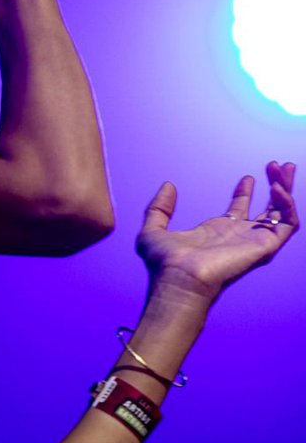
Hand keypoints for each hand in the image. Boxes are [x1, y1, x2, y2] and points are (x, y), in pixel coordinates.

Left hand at [137, 162, 298, 302]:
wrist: (179, 277)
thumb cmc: (165, 263)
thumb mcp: (154, 230)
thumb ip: (159, 207)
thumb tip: (168, 185)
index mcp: (218, 232)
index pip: (240, 210)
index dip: (245, 192)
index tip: (249, 177)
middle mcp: (240, 236)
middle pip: (267, 209)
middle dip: (276, 186)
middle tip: (278, 165)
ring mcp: (254, 241)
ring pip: (282, 214)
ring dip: (286, 189)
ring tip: (284, 168)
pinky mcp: (265, 246)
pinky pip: (288, 224)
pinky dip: (287, 204)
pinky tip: (277, 188)